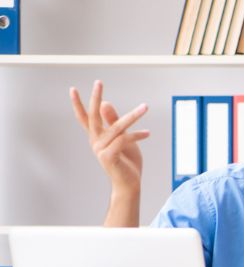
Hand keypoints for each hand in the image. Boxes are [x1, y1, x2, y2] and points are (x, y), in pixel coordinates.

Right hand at [69, 80, 149, 196]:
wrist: (129, 184)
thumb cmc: (126, 161)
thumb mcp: (122, 138)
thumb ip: (114, 121)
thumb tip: (105, 103)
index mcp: (97, 137)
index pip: (85, 118)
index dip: (78, 104)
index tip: (72, 89)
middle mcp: (96, 142)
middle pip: (94, 116)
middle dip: (96, 98)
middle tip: (98, 82)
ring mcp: (101, 149)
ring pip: (117, 127)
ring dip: (133, 116)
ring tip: (145, 107)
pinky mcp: (109, 156)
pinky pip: (124, 140)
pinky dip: (137, 135)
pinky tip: (148, 133)